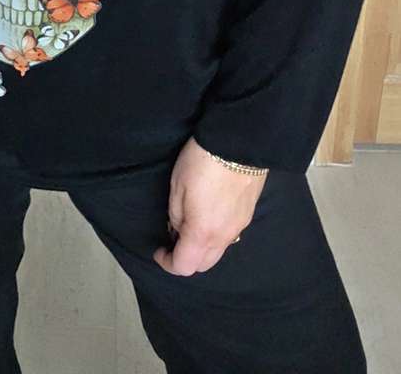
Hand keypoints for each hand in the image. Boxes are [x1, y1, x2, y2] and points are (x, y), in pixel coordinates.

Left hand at [152, 136, 267, 276]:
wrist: (239, 142)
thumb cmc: (201, 162)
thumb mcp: (177, 187)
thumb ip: (176, 216)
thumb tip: (177, 230)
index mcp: (202, 233)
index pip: (184, 266)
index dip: (167, 262)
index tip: (159, 249)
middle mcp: (224, 237)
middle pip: (204, 264)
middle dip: (186, 258)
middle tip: (173, 239)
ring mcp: (240, 226)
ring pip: (218, 251)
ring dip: (202, 247)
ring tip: (190, 225)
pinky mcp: (248, 214)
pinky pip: (230, 236)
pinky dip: (216, 235)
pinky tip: (209, 214)